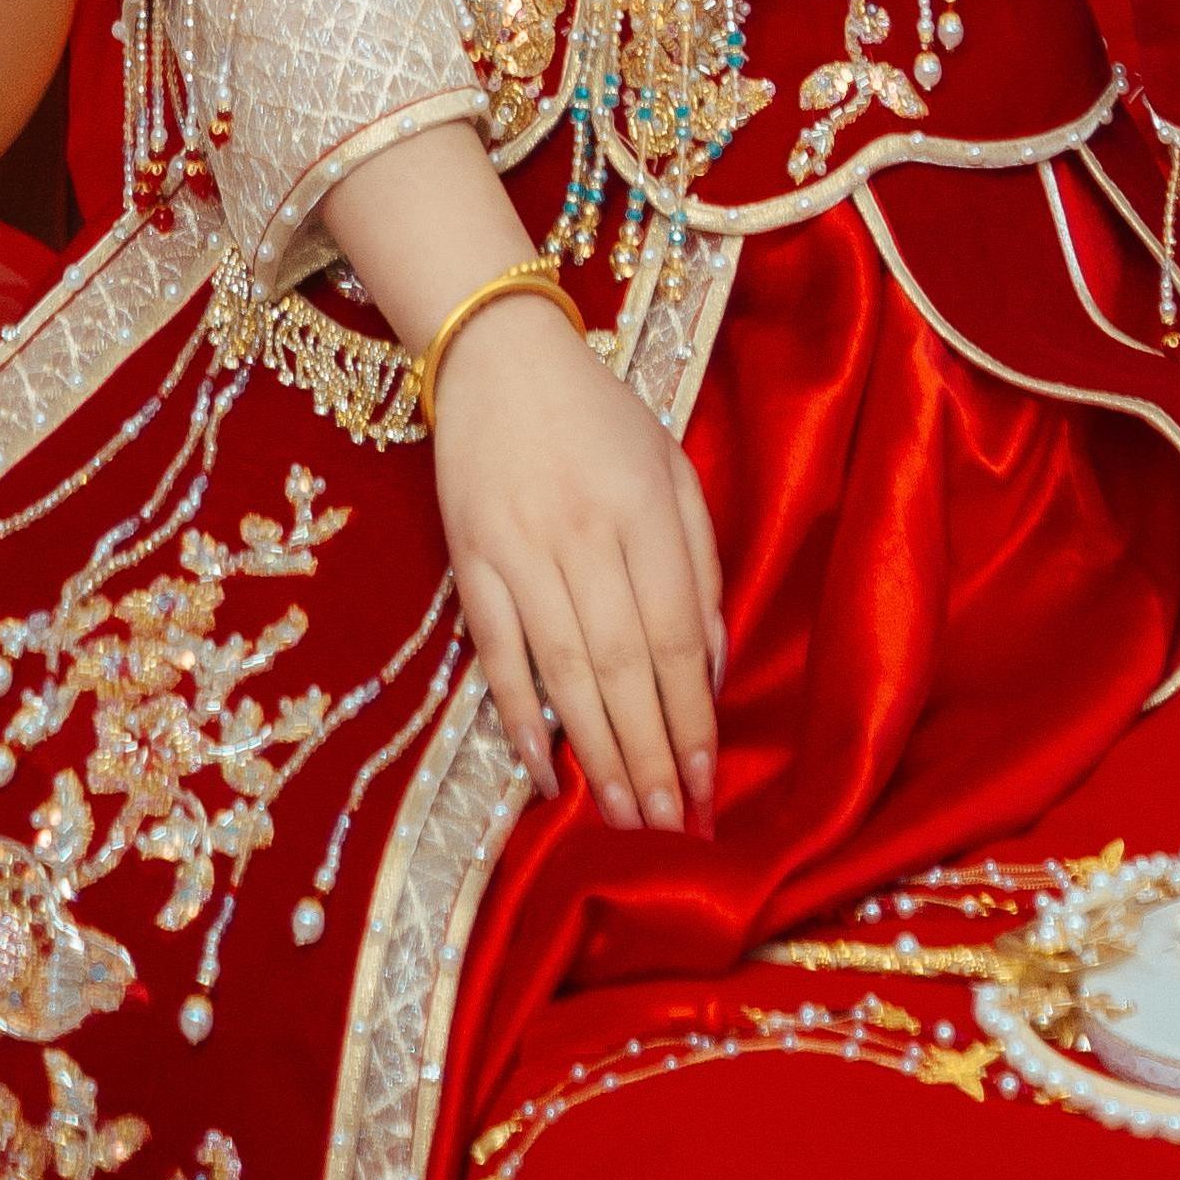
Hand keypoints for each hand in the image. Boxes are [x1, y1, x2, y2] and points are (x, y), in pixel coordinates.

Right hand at [431, 294, 724, 833]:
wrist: (498, 354)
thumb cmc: (600, 415)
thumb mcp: (673, 466)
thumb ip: (700, 562)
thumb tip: (711, 666)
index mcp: (645, 509)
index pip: (677, 637)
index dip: (694, 720)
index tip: (709, 785)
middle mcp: (585, 534)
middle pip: (625, 666)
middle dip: (652, 756)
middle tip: (670, 826)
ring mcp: (520, 549)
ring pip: (565, 671)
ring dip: (597, 753)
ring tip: (622, 816)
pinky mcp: (468, 560)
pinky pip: (495, 653)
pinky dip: (519, 715)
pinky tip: (543, 771)